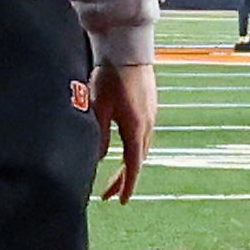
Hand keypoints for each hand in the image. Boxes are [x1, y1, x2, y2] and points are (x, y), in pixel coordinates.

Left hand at [92, 59, 156, 200]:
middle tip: (108, 194)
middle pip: (138, 160)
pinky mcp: (150, 107)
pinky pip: (144, 136)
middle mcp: (148, 125)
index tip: (121, 201)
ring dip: (129, 164)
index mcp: (135, 128)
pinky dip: (134, 150)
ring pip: (142, 149)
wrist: (128, 48)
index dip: (126, 185)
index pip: (132, 165)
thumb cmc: (110, 76)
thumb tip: (99, 158)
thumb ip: (98, 135)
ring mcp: (151, 115)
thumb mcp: (98, 107)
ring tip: (115, 176)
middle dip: (124, 179)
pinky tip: (125, 149)